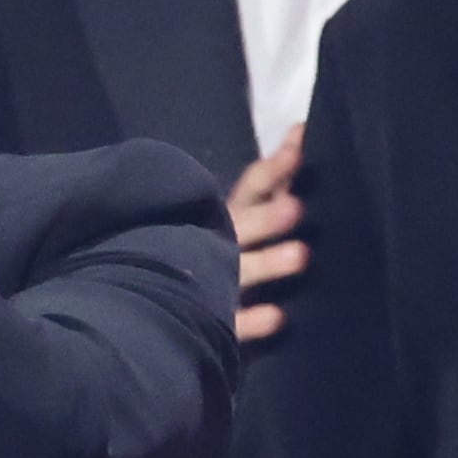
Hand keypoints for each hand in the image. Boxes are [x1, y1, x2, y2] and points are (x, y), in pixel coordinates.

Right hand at [229, 125, 306, 343]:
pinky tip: (277, 316)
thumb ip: (272, 183)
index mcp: (225, 216)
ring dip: (266, 263)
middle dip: (267, 217)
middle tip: (296, 206)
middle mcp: (216, 243)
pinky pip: (232, 323)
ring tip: (300, 255)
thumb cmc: (216, 250)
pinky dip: (252, 321)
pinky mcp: (213, 321)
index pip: (251, 188)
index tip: (300, 148)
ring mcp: (213, 282)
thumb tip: (300, 134)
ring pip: (237, 270)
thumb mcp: (244, 214)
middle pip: (241, 226)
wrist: (157, 302)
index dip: (275, 169)